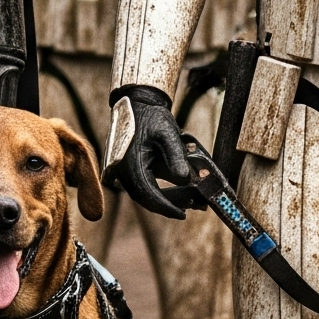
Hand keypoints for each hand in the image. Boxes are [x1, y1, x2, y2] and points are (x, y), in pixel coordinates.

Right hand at [104, 85, 200, 219]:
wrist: (135, 103)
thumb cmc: (150, 116)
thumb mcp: (167, 133)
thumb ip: (176, 157)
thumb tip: (186, 180)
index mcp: (129, 163)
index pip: (148, 194)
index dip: (166, 206)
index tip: (183, 214)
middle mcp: (123, 171)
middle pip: (147, 198)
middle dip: (171, 204)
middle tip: (195, 206)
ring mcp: (124, 171)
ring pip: (146, 193)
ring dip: (169, 198)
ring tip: (193, 199)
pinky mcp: (130, 169)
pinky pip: (146, 185)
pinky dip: (163, 189)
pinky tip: (182, 189)